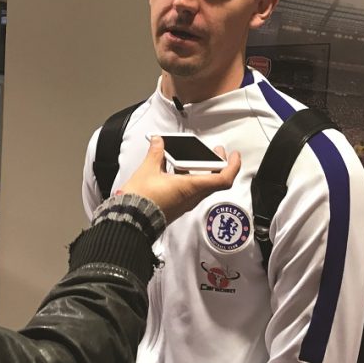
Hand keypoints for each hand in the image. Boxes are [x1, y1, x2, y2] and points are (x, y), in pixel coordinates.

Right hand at [120, 137, 240, 222]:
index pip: (222, 179)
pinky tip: (177, 170)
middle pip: (215, 181)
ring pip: (203, 186)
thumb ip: (156, 153)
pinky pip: (191, 191)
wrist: (130, 220)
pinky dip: (190, 178)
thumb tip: (159, 142)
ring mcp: (185, 203)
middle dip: (218, 164)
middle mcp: (191, 197)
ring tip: (193, 157)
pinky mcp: (177, 206)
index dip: (232, 166)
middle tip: (216, 152)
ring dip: (203, 171)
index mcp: (190, 187)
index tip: (233, 155)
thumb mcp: (148, 170)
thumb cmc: (141, 199)